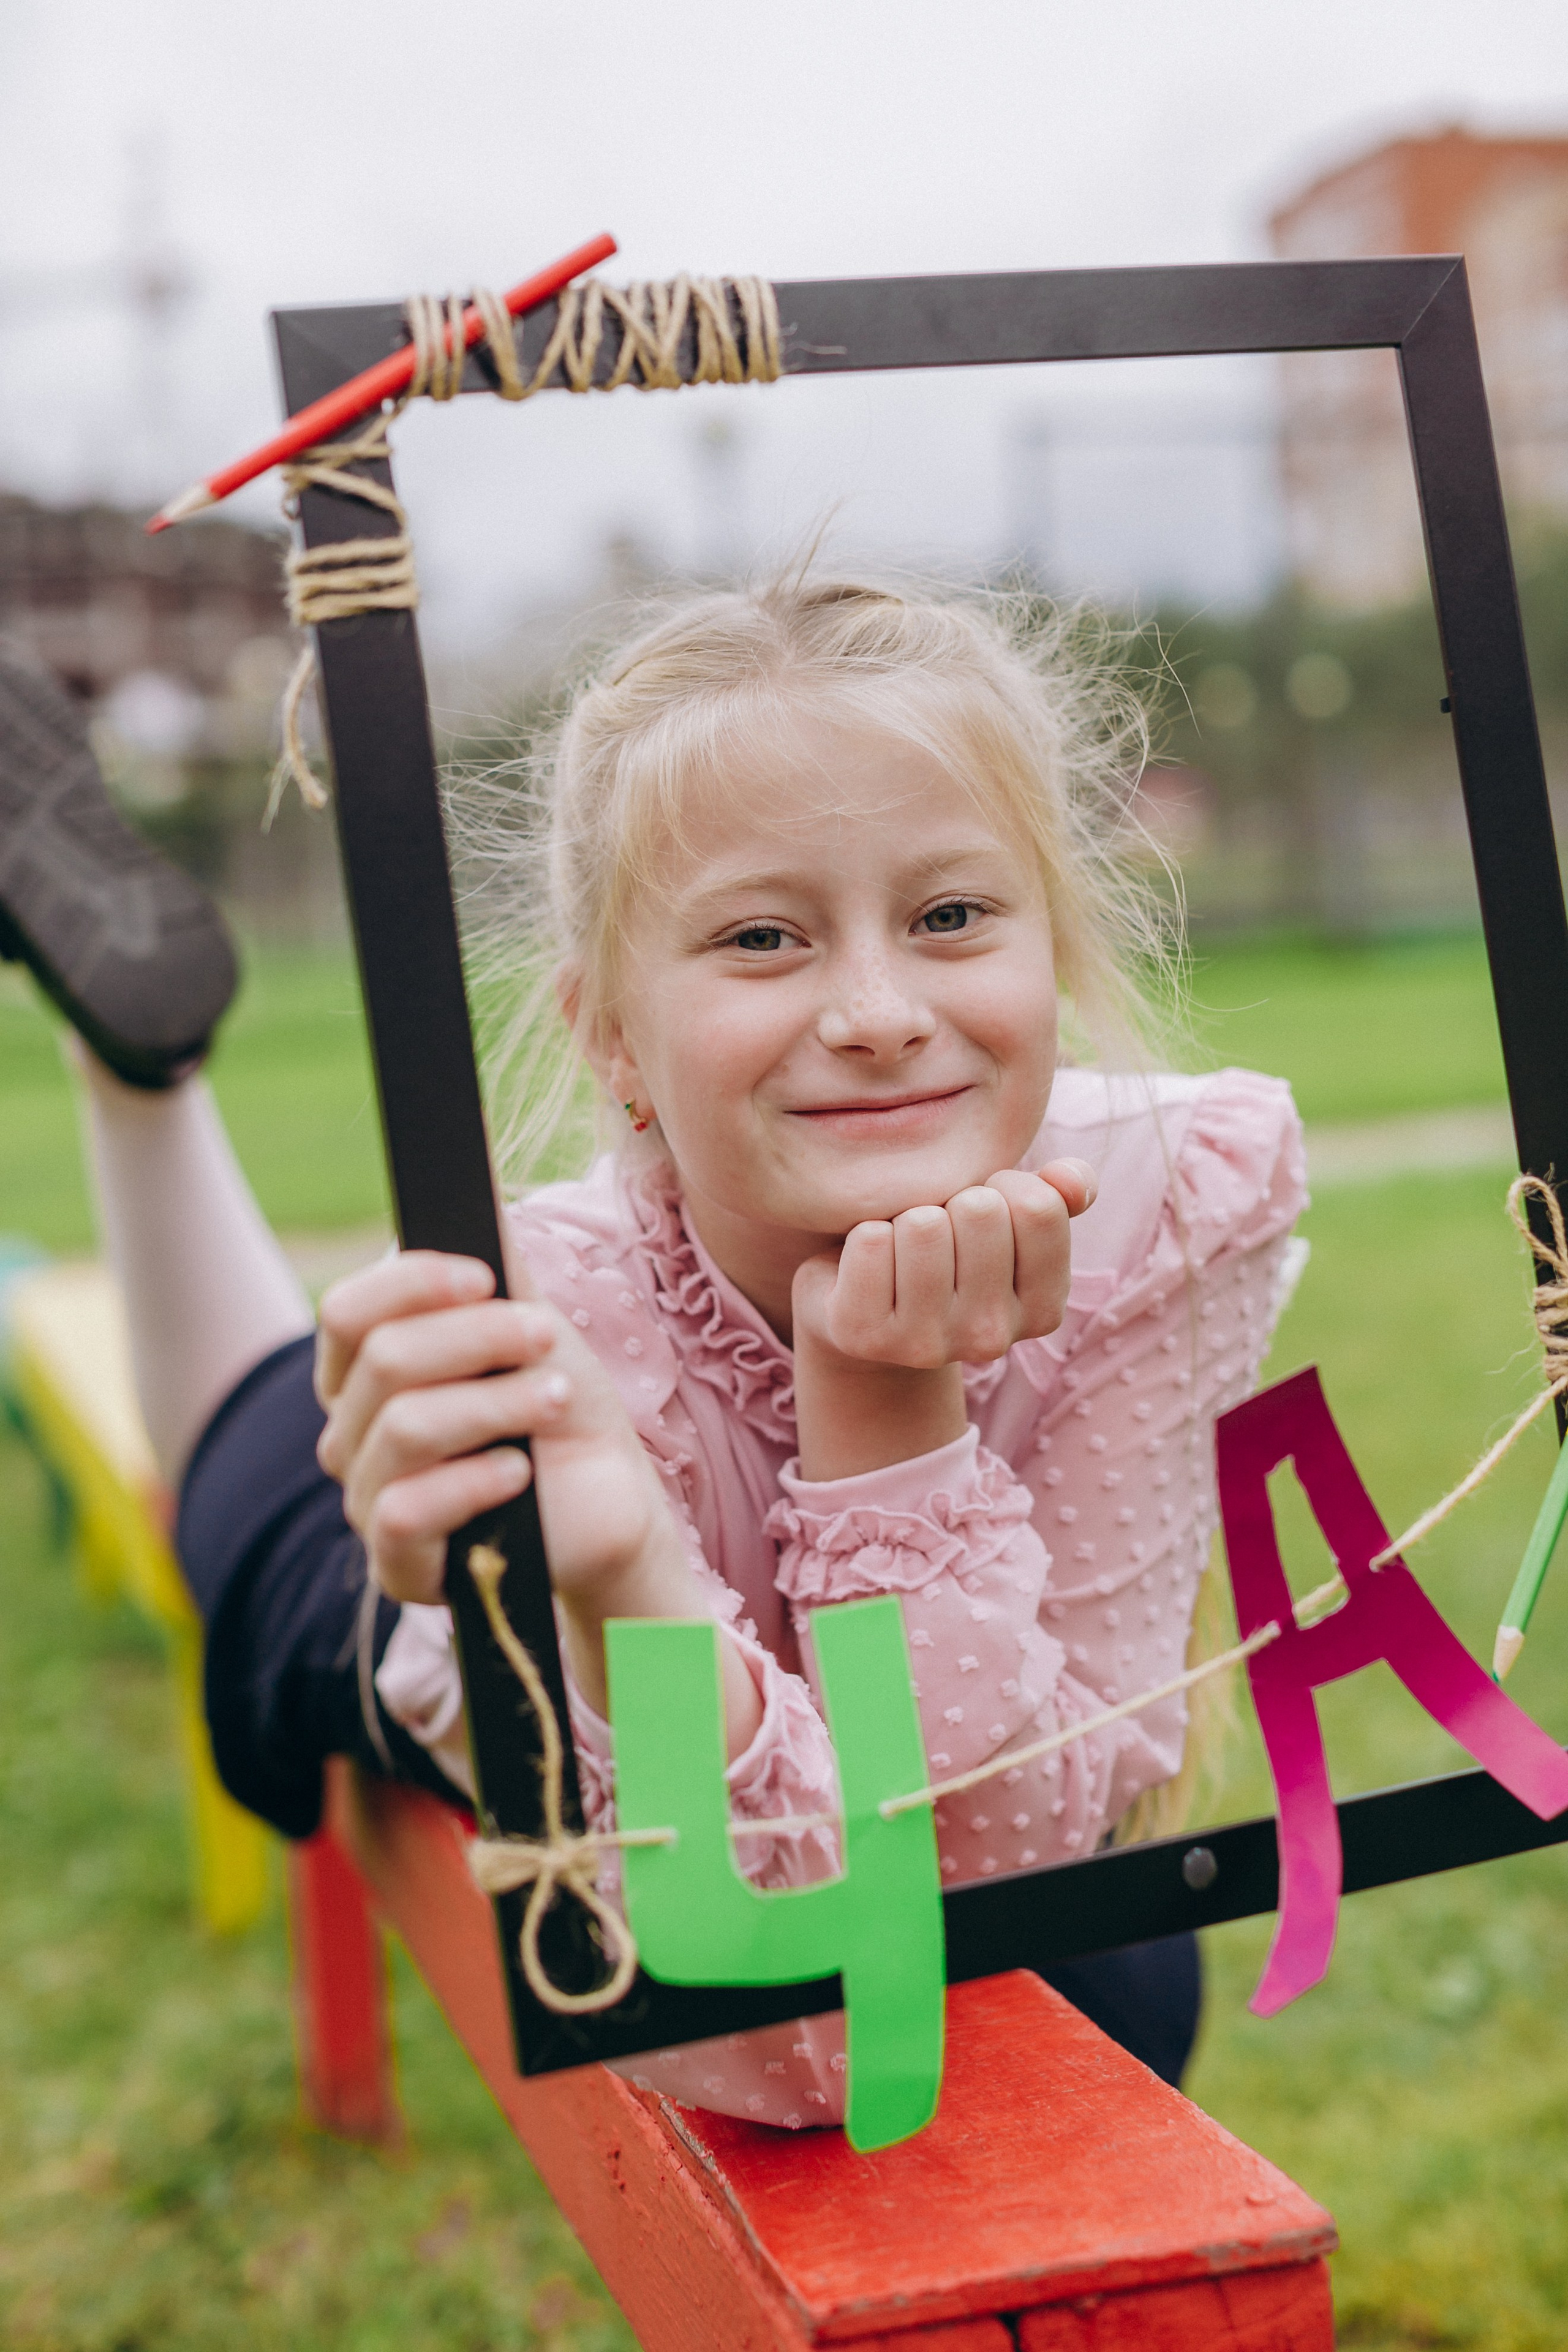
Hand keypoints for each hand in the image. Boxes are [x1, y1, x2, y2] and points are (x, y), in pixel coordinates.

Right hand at [314, 1249, 677, 1616]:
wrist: (606, 1500)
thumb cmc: (557, 1411)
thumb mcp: (532, 1327)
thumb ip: (496, 1268)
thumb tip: (474, 1189)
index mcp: (367, 1373)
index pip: (347, 1311)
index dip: (411, 1283)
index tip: (484, 1276)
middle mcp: (352, 1435)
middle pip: (385, 1359)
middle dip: (478, 1337)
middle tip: (545, 1336)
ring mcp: (369, 1501)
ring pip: (405, 1427)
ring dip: (496, 1403)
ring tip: (556, 1400)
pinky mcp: (399, 1565)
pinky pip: (406, 1510)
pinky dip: (475, 1480)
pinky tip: (520, 1471)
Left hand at [792, 1159, 1095, 1370]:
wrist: (863, 1307)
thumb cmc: (946, 1250)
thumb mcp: (1008, 1223)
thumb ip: (1054, 1196)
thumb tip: (1072, 1181)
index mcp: (1042, 1310)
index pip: (1039, 1207)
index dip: (1004, 1185)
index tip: (981, 1209)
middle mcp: (991, 1338)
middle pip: (980, 1209)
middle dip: (951, 1200)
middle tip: (936, 1235)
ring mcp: (927, 1345)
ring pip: (923, 1223)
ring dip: (905, 1217)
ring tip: (902, 1249)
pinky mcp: (865, 1337)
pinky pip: (870, 1241)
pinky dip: (862, 1235)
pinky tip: (867, 1265)